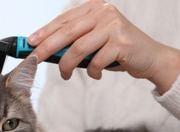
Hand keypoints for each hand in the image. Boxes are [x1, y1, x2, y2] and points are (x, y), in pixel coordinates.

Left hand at [28, 0, 179, 93]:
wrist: (149, 57)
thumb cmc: (116, 49)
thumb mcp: (94, 39)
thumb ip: (74, 40)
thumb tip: (44, 50)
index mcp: (94, 8)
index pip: (63, 20)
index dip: (44, 32)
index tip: (30, 43)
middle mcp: (103, 12)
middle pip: (66, 32)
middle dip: (47, 47)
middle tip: (35, 60)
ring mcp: (114, 25)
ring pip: (78, 48)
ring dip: (67, 65)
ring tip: (65, 75)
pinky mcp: (122, 42)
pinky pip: (95, 61)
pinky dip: (91, 72)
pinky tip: (95, 74)